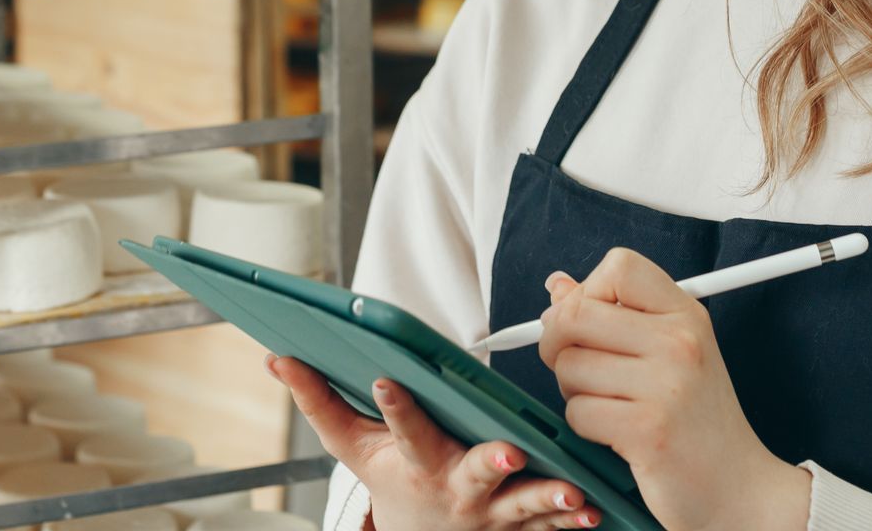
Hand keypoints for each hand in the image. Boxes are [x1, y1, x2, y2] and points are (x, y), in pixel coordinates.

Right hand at [268, 354, 602, 530]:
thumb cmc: (391, 483)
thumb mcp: (351, 449)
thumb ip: (319, 402)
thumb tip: (276, 358)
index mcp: (413, 462)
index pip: (401, 429)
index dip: (393, 406)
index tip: (387, 380)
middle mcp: (453, 489)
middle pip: (472, 474)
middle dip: (488, 464)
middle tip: (508, 453)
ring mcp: (490, 513)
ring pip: (522, 506)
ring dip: (547, 499)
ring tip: (573, 493)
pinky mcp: (521, 527)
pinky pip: (550, 526)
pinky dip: (572, 521)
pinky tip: (595, 512)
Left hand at [539, 249, 812, 530]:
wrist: (739, 488)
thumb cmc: (698, 420)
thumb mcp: (668, 352)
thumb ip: (613, 314)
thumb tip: (556, 285)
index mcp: (686, 314)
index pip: (619, 266)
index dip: (588, 290)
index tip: (591, 321)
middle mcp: (680, 342)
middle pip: (575, 313)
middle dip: (557, 342)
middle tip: (577, 365)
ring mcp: (666, 385)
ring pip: (568, 365)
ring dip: (573, 390)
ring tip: (609, 403)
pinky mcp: (647, 430)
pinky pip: (577, 410)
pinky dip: (584, 425)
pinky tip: (616, 432)